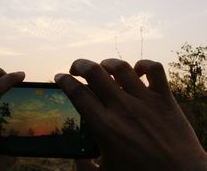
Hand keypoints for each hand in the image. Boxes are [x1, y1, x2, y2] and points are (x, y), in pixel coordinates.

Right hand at [55, 59, 206, 170]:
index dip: (64, 81)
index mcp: (106, 127)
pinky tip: (137, 71)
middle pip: (94, 72)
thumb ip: (84, 168)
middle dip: (79, 65)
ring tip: (103, 68)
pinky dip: (144, 64)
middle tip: (75, 68)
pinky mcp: (164, 97)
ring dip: (107, 63)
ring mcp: (144, 100)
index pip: (77, 94)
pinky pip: (154, 69)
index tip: (59, 76)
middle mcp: (123, 108)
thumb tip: (75, 157)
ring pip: (120, 67)